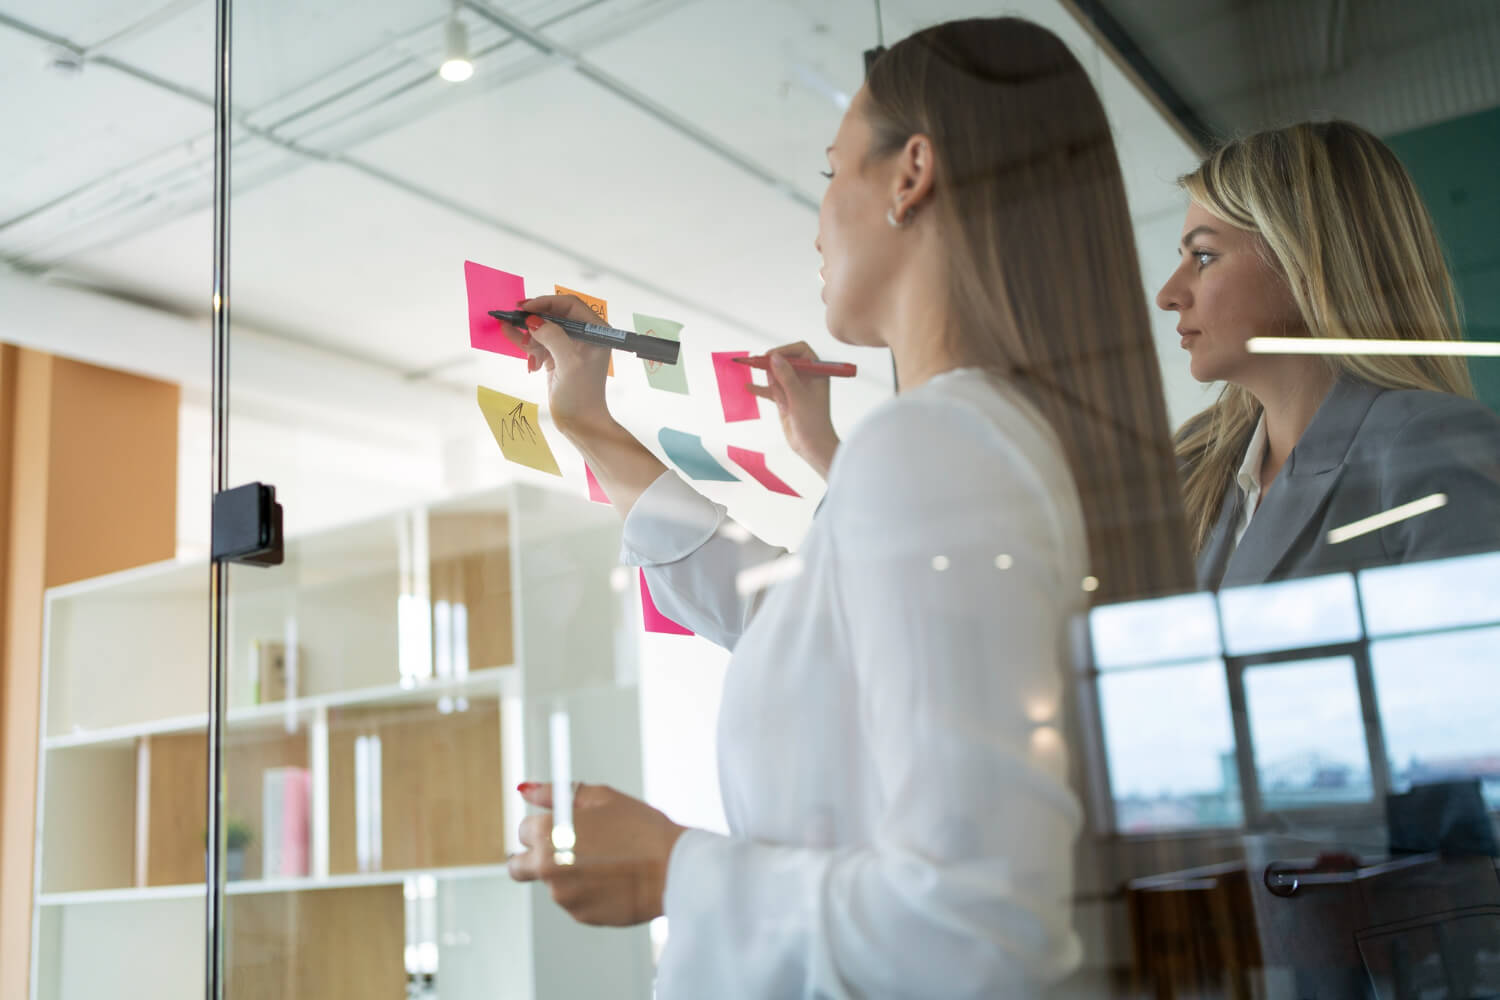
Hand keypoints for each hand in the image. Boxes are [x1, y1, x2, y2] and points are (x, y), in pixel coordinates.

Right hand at [498, 295, 613, 435]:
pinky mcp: (557, 357)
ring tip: (516, 338)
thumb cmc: (581, 395)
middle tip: (513, 318)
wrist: (580, 423)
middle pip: (554, 315)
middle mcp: (584, 335)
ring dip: (529, 334)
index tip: (525, 308)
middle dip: (534, 319)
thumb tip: (533, 320)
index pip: (569, 305)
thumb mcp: (569, 363)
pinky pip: (539, 342)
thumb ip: (553, 337)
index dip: (546, 303)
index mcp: (595, 331)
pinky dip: (527, 342)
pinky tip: (510, 335)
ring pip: (544, 329)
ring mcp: (570, 346)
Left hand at [507, 781, 687, 926]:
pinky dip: (587, 892)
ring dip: (567, 874)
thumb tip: (525, 790)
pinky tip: (614, 879)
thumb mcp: (601, 797)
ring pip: (552, 883)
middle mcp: (547, 867)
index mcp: (548, 833)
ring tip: (606, 862)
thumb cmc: (641, 828)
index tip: (560, 827)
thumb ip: (554, 793)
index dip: (543, 826)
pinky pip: (574, 901)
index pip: (523, 830)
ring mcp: (563, 896)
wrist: (674, 867)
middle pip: (518, 866)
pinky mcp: (581, 915)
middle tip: (560, 851)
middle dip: (531, 858)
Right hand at [746, 342, 840, 479]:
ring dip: (767, 375)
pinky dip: (761, 388)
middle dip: (772, 362)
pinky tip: (749, 387)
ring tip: (755, 373)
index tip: (772, 356)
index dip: (786, 350)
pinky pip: (772, 390)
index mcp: (817, 372)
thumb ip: (786, 376)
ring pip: (777, 375)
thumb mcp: (798, 396)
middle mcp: (807, 378)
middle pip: (786, 361)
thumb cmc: (813, 422)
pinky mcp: (786, 400)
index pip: (801, 351)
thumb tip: (774, 356)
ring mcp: (795, 389)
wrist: (813, 447)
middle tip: (755, 361)